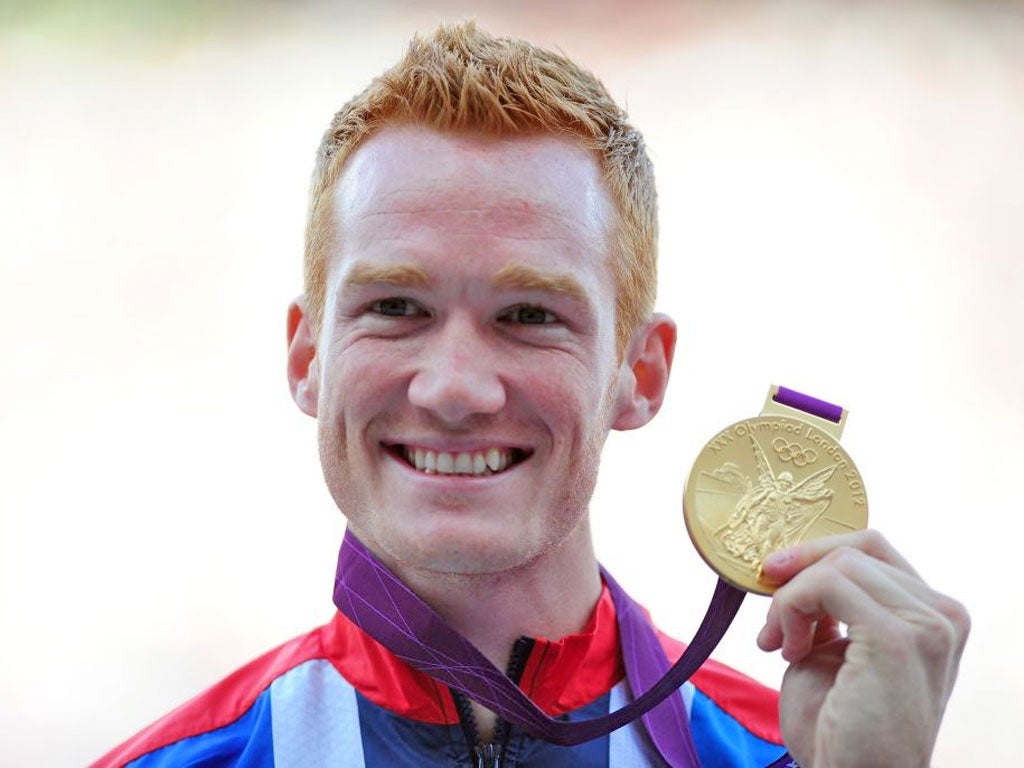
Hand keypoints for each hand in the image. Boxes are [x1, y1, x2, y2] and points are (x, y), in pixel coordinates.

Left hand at [757, 530, 968, 767]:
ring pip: (838, 563)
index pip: (872, 549)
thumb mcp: (835, 650)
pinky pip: (826, 585)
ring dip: (790, 598)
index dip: (816, 554)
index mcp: (934, 616)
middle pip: (856, 548)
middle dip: (800, 572)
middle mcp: (942, 615)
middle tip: (770, 616)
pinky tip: (788, 649)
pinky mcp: (897, 637)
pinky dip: (790, 607)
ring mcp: (926, 625)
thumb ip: (832, 607)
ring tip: (781, 644)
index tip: (773, 576)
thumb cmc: (840, 727)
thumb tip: (795, 565)